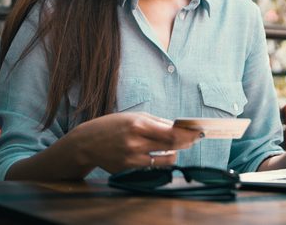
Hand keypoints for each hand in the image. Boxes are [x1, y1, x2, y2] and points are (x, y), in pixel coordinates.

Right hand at [65, 112, 202, 173]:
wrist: (86, 143)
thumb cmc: (112, 126)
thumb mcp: (133, 117)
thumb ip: (156, 122)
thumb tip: (178, 127)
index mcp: (138, 124)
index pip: (171, 133)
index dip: (188, 134)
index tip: (198, 131)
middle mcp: (135, 142)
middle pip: (171, 146)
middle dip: (187, 142)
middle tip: (195, 138)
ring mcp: (132, 158)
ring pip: (164, 160)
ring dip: (174, 153)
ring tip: (174, 147)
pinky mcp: (128, 169)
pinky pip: (151, 166)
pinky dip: (159, 159)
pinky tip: (158, 153)